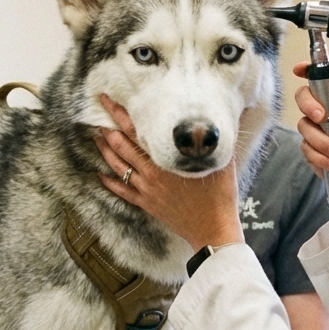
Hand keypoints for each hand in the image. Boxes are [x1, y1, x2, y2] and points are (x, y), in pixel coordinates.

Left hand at [94, 95, 243, 250]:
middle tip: (98, 112)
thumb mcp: (222, 161)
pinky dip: (109, 182)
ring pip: (118, 166)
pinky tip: (99, 175)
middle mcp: (151, 173)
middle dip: (108, 127)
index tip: (109, 100)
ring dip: (105, 150)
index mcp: (166, 160)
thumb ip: (220, 137)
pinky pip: (122, 191)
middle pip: (122, 146)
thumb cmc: (220, 196)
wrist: (213, 229)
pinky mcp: (147, 204)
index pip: (137, 131)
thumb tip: (232, 114)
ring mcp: (146, 190)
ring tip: (96, 136)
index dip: (121, 115)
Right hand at [293, 64, 328, 233]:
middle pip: (304, 97)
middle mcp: (326, 112)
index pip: (322, 80)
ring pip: (303, 126)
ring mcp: (317, 131)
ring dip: (320, 141)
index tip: (299, 69)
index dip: (308, 71)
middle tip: (322, 118)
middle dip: (310, 107)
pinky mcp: (310, 149)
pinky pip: (304, 147)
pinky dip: (318, 157)